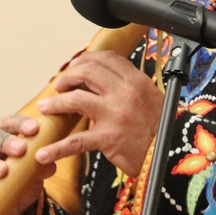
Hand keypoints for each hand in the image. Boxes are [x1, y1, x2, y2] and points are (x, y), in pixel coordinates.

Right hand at [0, 114, 55, 214]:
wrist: (8, 200)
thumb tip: (50, 165)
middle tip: (21, 149)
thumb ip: (41, 165)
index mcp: (0, 133)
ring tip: (2, 172)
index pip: (8, 123)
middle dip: (4, 140)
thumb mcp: (33, 169)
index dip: (19, 124)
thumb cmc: (20, 173)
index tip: (34, 129)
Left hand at [34, 51, 162, 175]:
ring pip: (75, 99)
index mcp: (137, 81)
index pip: (106, 59)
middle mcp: (125, 92)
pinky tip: (43, 154)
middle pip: (87, 72)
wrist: (172, 156)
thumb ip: (130, 88)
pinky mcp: (108, 138)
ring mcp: (115, 114)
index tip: (75, 66)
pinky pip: (76, 141)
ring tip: (46, 108)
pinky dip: (56, 148)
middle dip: (67, 76)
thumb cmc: (163, 129)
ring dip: (55, 103)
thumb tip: (107, 81)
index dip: (85, 60)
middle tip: (58, 85)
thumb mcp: (152, 98)